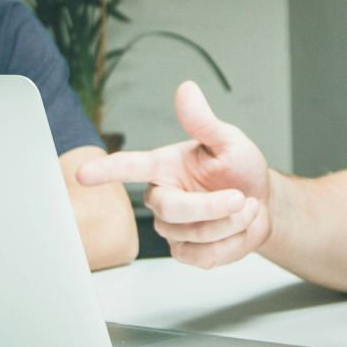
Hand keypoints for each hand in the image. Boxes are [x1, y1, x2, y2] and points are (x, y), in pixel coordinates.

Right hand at [76, 81, 271, 268]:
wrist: (263, 204)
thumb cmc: (240, 169)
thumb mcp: (228, 141)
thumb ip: (203, 122)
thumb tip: (186, 89)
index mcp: (164, 166)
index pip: (130, 167)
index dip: (107, 170)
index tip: (83, 174)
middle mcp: (162, 196)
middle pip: (171, 209)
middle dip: (212, 207)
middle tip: (240, 197)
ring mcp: (171, 228)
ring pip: (194, 235)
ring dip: (230, 223)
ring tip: (244, 207)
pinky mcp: (184, 252)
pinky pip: (203, 256)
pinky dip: (230, 244)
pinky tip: (236, 229)